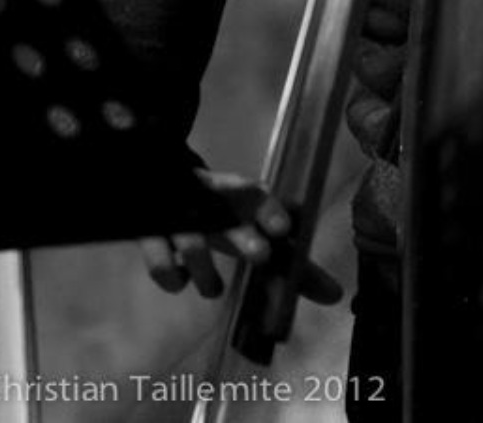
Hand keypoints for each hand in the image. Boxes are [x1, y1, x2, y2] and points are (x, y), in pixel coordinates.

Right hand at [139, 169, 341, 303]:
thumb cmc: (221, 217)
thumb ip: (291, 265)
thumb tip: (336, 296)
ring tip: (214, 288)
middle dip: (243, 238)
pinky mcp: (147, 234)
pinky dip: (172, 276)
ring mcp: (176, 216)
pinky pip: (158, 260)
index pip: (256, 194)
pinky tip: (181, 279)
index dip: (269, 209)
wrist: (160, 187)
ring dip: (205, 270)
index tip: (284, 229)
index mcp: (237, 195)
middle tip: (261, 255)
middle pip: (226, 216)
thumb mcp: (255, 232)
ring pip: (191, 242)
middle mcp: (208, 201)